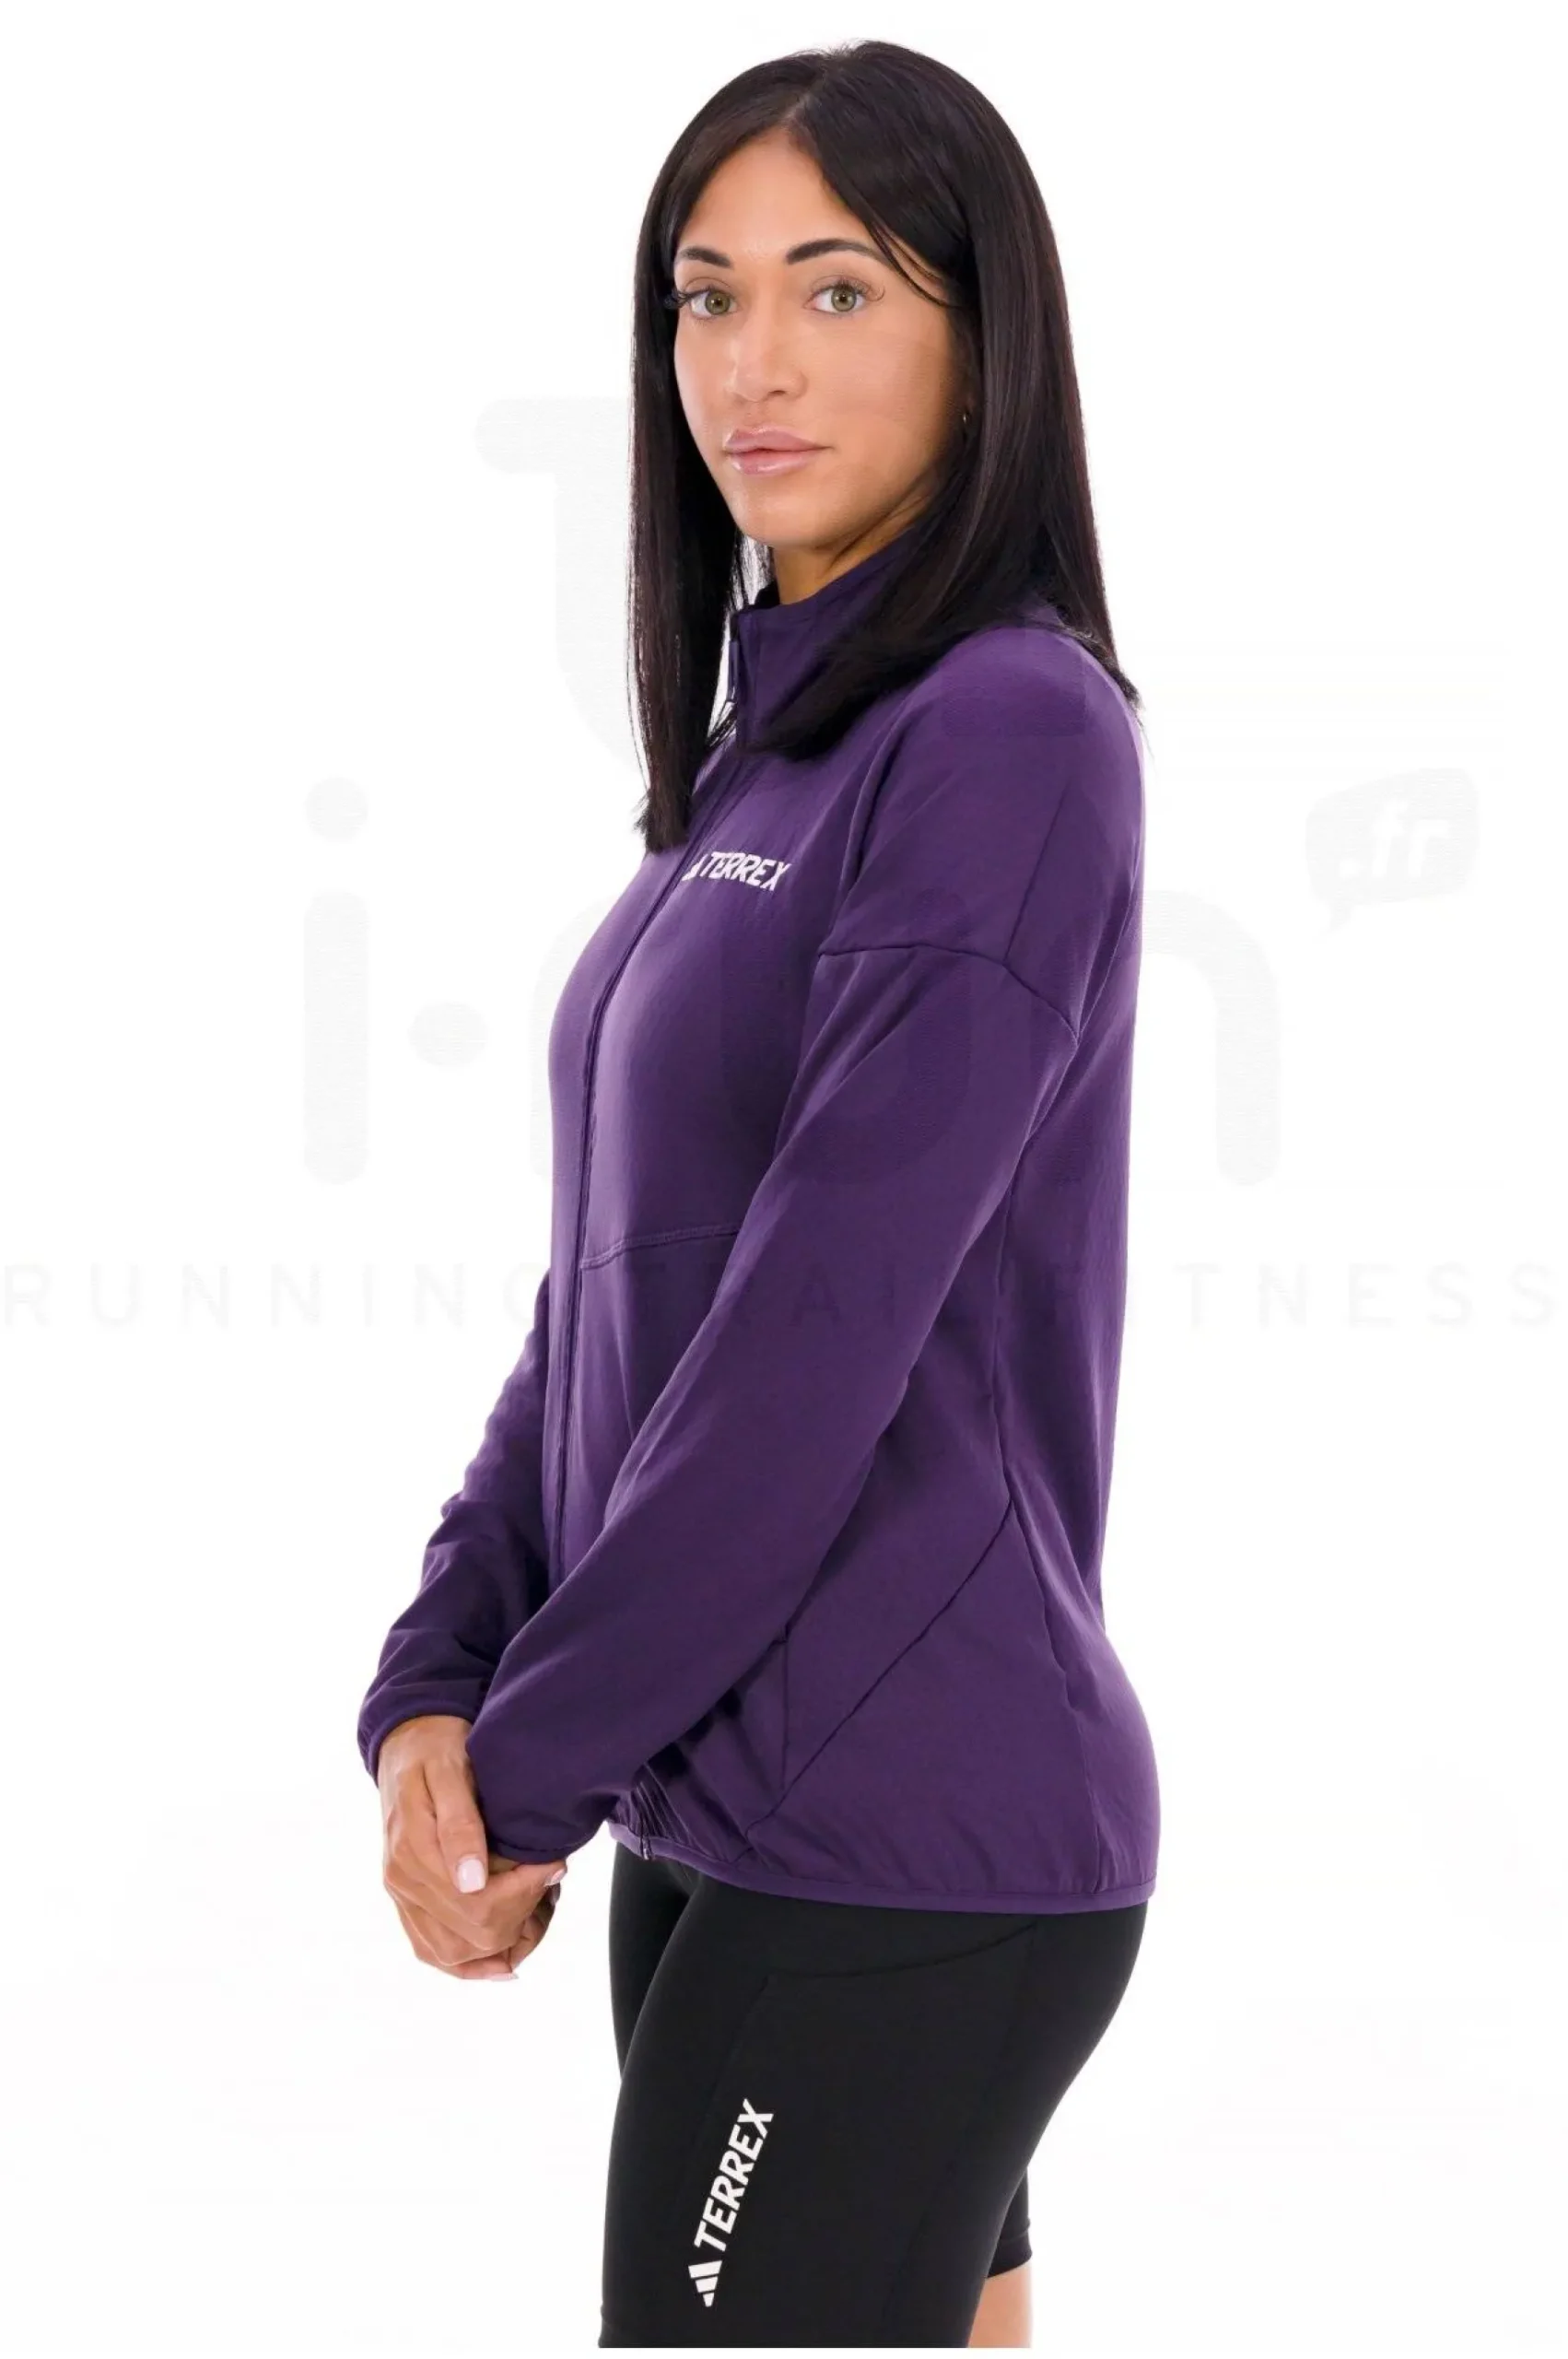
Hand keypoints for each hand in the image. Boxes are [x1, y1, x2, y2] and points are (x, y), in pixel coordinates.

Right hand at [376, 1715, 568, 1979]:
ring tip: (537, 1915)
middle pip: (473, 1935)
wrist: (408, 1740)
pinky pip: (431, 1950)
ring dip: (502, 1945)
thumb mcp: (451, 1771)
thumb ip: (460, 1826)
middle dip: (523, 1917)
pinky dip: (469, 1964)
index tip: (554, 1863)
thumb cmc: (436, 1749)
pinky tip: (501, 1961)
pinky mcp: (407, 1899)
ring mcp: (402, 1895)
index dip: (525, 1891)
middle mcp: (403, 1882)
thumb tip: (472, 1882)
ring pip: (453, 1954)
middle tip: (551, 1882)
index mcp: (414, 1852)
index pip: (478, 1904)